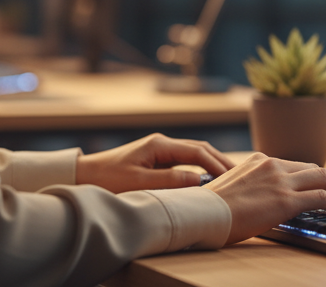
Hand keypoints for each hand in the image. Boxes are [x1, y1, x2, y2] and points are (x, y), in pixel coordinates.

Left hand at [75, 133, 234, 193]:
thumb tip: (200, 181)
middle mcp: (162, 143)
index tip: (234, 179)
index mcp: (160, 144)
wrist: (84, 176)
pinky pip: (185, 162)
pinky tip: (208, 182)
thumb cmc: (107, 180)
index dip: (218, 165)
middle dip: (221, 161)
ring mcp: (159, 151)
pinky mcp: (156, 160)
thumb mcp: (138, 183)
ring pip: (194, 154)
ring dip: (212, 164)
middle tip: (241, 177)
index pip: (198, 152)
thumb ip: (169, 181)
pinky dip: (201, 169)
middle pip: (200, 149)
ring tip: (230, 179)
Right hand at [205, 153, 325, 243]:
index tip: (319, 183)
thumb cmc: (210, 208)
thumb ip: (250, 187)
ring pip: (322, 179)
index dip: (310, 175)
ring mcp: (280, 181)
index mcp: (258, 160)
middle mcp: (272, 165)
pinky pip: (322, 197)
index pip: (293, 165)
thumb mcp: (232, 187)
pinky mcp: (286, 200)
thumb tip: (258, 200)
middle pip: (312, 169)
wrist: (202, 213)